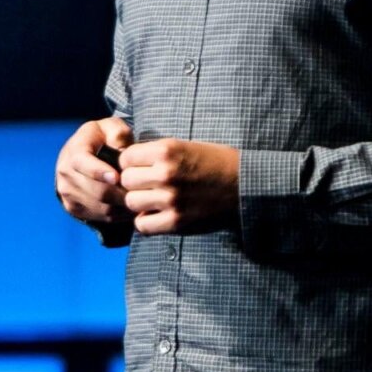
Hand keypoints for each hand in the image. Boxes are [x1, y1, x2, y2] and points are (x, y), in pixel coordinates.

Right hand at [54, 117, 134, 224]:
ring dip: (122, 205)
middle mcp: (66, 174)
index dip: (100, 172)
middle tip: (141, 190)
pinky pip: (100, 217)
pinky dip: (118, 214)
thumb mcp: (110, 127)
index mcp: (74, 152)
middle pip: (97, 191)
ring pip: (101, 207)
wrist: (79, 154)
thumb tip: (124, 155)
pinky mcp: (73, 208)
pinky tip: (129, 204)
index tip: (117, 177)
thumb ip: (119, 135)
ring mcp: (68, 193)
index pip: (83, 164)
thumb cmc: (101, 139)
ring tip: (138, 197)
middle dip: (121, 192)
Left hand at [119, 138, 239, 234]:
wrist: (246, 184)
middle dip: (134, 183)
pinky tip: (157, 215)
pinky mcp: (177, 221)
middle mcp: (166, 173)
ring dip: (139, 202)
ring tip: (153, 200)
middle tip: (147, 185)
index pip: (126, 158)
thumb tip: (126, 163)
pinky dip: (147, 222)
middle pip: (126, 181)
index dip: (131, 163)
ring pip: (131, 203)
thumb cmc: (216, 162)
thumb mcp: (185, 145)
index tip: (141, 168)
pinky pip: (143, 225)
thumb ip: (157, 154)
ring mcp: (171, 199)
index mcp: (167, 150)